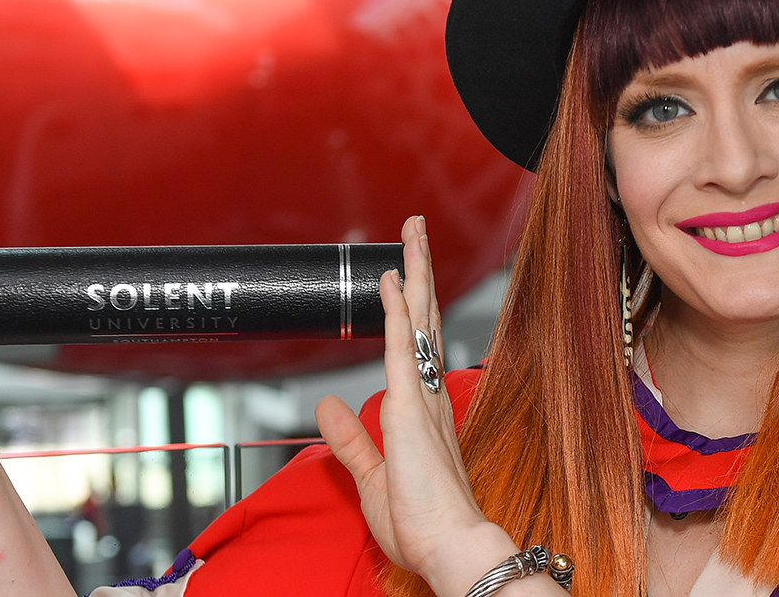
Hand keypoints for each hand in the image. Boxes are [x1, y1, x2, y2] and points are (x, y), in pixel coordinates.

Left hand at [317, 216, 511, 592]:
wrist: (451, 548)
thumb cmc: (423, 523)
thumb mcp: (373, 475)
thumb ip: (349, 439)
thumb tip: (327, 406)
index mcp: (424, 412)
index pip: (416, 345)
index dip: (410, 306)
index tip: (403, 273)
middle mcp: (430, 396)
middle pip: (424, 320)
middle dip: (419, 272)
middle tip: (415, 231)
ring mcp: (423, 398)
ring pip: (418, 322)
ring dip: (413, 274)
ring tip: (410, 234)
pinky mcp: (410, 408)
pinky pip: (401, 348)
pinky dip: (395, 311)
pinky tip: (391, 281)